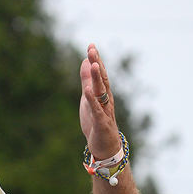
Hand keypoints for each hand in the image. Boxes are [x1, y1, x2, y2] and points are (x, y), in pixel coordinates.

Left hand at [79, 43, 119, 159]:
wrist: (104, 148)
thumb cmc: (96, 122)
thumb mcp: (88, 98)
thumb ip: (87, 80)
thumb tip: (85, 61)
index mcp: (103, 94)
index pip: (100, 74)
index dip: (96, 60)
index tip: (91, 45)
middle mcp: (107, 100)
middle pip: (102, 80)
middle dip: (97, 64)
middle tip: (92, 49)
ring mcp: (105, 111)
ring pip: (102, 92)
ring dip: (97, 78)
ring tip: (93, 64)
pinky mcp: (101, 123)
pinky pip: (96, 110)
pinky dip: (92, 100)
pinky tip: (88, 90)